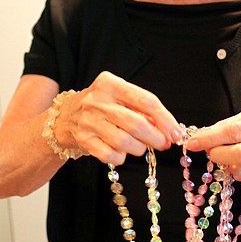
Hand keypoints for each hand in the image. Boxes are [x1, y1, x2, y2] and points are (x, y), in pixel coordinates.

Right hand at [55, 72, 182, 165]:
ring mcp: (89, 121)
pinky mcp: (84, 140)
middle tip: (163, 144)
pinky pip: (111, 155)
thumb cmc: (99, 106)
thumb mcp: (118, 97)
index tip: (175, 133)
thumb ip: (141, 109)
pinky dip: (122, 157)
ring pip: (125, 142)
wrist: (64, 117)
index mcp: (110, 84)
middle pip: (137, 124)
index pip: (146, 101)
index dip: (165, 119)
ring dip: (139, 148)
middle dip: (156, 138)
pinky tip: (122, 152)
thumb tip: (168, 129)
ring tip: (140, 147)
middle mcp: (98, 100)